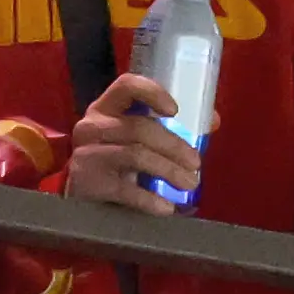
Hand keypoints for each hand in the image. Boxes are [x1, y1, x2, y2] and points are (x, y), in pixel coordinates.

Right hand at [64, 73, 198, 214]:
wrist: (82, 194)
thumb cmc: (116, 158)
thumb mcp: (137, 137)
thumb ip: (171, 126)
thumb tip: (212, 120)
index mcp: (107, 107)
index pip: (126, 86)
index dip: (152, 93)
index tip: (175, 111)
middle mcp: (92, 126)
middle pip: (138, 127)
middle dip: (174, 146)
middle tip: (196, 163)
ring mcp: (86, 153)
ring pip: (135, 155)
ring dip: (169, 170)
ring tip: (189, 184)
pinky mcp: (87, 182)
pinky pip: (125, 190)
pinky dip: (150, 200)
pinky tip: (166, 207)